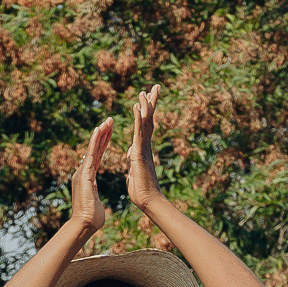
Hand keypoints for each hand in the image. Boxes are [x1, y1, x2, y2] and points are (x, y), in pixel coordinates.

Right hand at [69, 119, 112, 237]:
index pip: (97, 156)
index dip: (103, 143)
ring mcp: (82, 172)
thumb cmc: (92, 218)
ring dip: (100, 134)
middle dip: (102, 134)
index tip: (109, 131)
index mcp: (87, 178)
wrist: (84, 224)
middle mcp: (83, 172)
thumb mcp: (96, 203)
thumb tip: (95, 201)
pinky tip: (99, 130)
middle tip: (109, 120)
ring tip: (107, 121)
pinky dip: (94, 141)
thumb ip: (95, 198)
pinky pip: (91, 154)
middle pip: (94, 149)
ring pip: (92, 148)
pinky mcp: (85, 174)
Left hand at [126, 86, 165, 213]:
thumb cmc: (141, 189)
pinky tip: (137, 106)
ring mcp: (143, 148)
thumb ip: (133, 159)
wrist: (148, 200)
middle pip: (150, 119)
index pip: (145, 125)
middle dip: (152, 102)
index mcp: (141, 149)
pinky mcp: (140, 152)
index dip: (146, 111)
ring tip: (145, 91)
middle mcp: (145, 145)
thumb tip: (131, 152)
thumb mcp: (133, 170)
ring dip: (145, 106)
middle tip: (156, 86)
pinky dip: (139, 118)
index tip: (146, 98)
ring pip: (146, 122)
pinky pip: (139, 132)